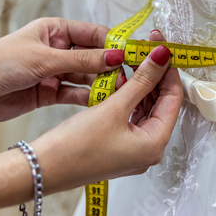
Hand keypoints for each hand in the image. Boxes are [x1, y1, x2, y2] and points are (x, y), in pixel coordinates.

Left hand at [0, 18, 126, 126]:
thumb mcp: (43, 59)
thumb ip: (81, 59)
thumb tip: (116, 56)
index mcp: (56, 30)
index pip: (94, 34)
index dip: (115, 44)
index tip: (133, 55)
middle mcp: (58, 49)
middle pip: (94, 56)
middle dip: (111, 66)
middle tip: (129, 78)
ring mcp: (55, 71)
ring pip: (88, 76)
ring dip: (102, 83)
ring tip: (119, 91)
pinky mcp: (51, 92)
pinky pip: (76, 93)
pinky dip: (88, 97)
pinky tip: (101, 102)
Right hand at [32, 30, 182, 191]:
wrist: (42, 169)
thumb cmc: (75, 148)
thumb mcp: (114, 107)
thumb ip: (142, 80)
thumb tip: (162, 56)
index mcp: (155, 144)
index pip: (173, 98)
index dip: (168, 68)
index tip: (161, 45)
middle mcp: (148, 149)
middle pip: (160, 102)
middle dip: (154, 74)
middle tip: (145, 48)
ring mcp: (133, 148)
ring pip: (144, 107)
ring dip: (139, 84)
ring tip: (131, 60)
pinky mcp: (118, 145)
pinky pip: (130, 115)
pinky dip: (127, 96)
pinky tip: (119, 80)